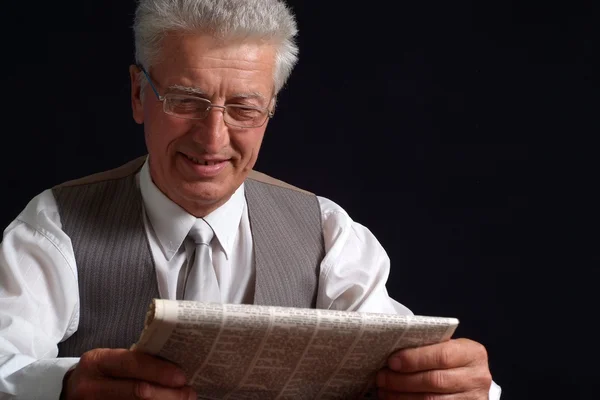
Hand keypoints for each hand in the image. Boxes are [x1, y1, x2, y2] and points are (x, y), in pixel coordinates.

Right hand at [61, 348, 195, 399]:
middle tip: (188, 392)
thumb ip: (136, 360)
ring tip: (183, 399)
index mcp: (96, 361)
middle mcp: (90, 386)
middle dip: (169, 393)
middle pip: (138, 392)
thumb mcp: (111, 360)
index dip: (160, 371)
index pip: (133, 364)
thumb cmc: (102, 372)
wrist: (73, 392)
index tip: (182, 377)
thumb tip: (177, 365)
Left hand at [376, 338, 491, 398]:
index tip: (391, 362)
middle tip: (382, 378)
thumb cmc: (451, 360)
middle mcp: (478, 377)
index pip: (441, 356)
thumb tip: (392, 351)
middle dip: (403, 380)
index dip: (414, 359)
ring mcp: (473, 399)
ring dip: (402, 396)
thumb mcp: (447, 348)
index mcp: (472, 353)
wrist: (470, 380)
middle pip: (434, 380)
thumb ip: (427, 347)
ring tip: (385, 391)